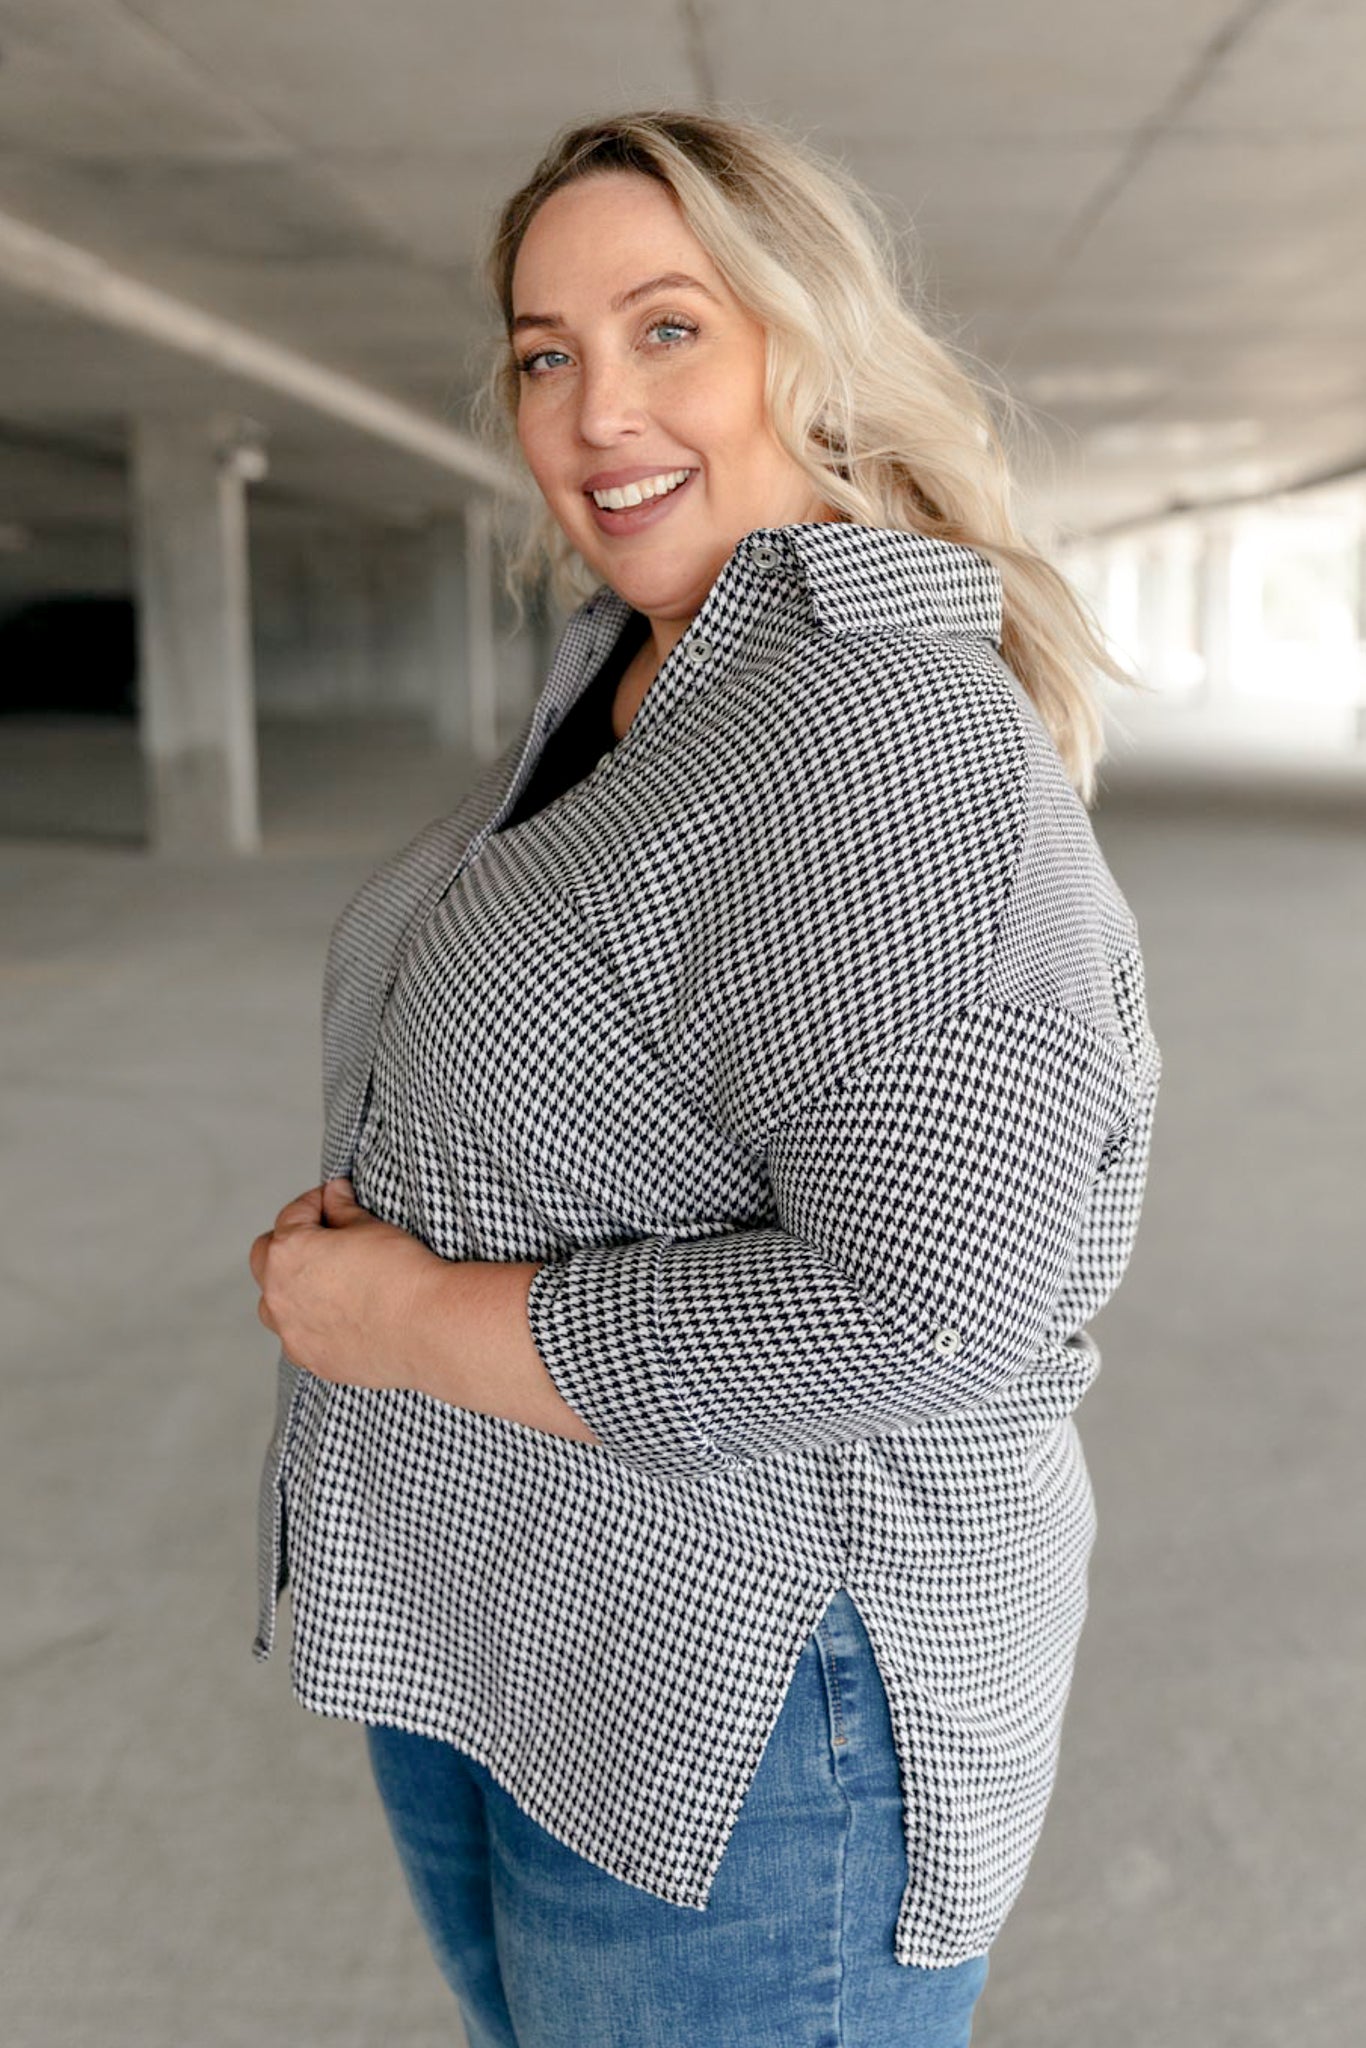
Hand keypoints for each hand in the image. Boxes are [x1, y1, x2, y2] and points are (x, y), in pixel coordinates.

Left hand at [248, 1177, 442, 1390]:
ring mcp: (291, 1331)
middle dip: (288, 1241)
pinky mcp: (311, 1358)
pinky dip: (306, 1321)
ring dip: (288, 1286)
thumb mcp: (370, 1227)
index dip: (316, 1202)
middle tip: (321, 1237)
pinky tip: (335, 1315)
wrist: (426, 1328)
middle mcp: (278, 1294)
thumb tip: (334, 1195)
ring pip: (272, 1302)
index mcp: (289, 1252)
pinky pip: (295, 1335)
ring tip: (321, 1281)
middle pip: (265, 1257)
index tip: (334, 1200)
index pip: (292, 1215)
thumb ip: (342, 1209)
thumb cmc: (400, 1275)